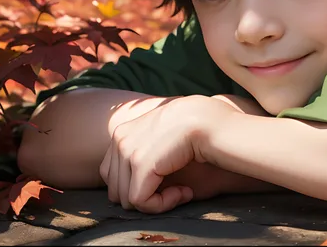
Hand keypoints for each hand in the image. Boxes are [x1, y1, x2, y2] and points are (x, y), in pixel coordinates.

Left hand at [99, 95, 231, 213]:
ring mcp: (127, 150)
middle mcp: (120, 138)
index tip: (170, 181)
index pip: (112, 175)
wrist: (213, 121)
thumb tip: (129, 187)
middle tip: (177, 189)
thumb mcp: (164, 137)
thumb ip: (146, 151)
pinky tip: (185, 192)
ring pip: (127, 199)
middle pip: (116, 190)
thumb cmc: (198, 130)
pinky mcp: (141, 164)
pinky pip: (140, 201)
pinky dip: (163, 205)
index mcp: (122, 132)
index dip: (140, 187)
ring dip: (157, 202)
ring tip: (183, 190)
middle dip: (146, 197)